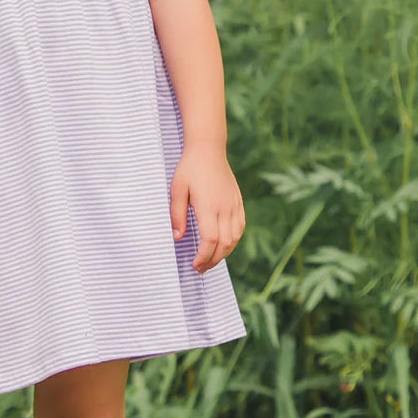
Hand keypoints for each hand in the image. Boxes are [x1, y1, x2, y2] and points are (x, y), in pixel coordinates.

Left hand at [169, 144, 244, 272]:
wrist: (209, 149)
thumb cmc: (189, 168)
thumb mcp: (177, 189)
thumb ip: (177, 215)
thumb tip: (178, 238)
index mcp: (208, 205)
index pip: (210, 239)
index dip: (204, 256)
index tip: (195, 264)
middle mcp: (225, 207)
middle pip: (224, 243)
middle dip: (213, 260)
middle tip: (200, 268)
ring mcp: (234, 205)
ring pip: (235, 238)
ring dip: (224, 253)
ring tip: (210, 260)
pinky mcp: (238, 202)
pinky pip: (240, 227)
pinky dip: (233, 240)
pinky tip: (224, 245)